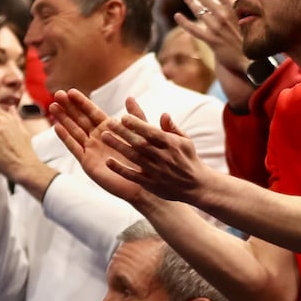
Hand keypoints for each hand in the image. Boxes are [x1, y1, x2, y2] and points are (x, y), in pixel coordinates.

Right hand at [48, 90, 147, 205]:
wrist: (143, 183)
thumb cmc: (145, 159)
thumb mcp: (142, 134)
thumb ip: (136, 117)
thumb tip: (130, 97)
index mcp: (111, 129)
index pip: (92, 112)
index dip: (81, 102)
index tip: (70, 90)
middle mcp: (98, 138)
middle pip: (80, 119)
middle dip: (68, 107)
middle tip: (57, 94)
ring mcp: (91, 149)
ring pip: (74, 131)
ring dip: (63, 119)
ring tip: (52, 106)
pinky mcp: (88, 162)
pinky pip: (75, 148)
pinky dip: (66, 137)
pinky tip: (57, 127)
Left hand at [94, 97, 216, 205]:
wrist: (196, 185)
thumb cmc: (189, 159)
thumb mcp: (185, 141)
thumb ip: (172, 128)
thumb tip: (163, 114)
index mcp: (172, 144)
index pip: (152, 132)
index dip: (137, 124)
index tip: (124, 117)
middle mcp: (163, 156)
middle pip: (140, 143)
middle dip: (124, 132)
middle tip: (109, 123)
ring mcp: (156, 171)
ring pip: (134, 157)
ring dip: (118, 146)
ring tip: (104, 136)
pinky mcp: (151, 183)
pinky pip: (133, 175)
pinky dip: (120, 169)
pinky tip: (109, 161)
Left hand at [174, 0, 248, 79]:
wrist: (254, 59)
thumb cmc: (256, 37)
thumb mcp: (255, 17)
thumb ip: (243, 5)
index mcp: (235, 7)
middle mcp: (224, 15)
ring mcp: (216, 28)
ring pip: (199, 11)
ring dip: (191, 2)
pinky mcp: (211, 40)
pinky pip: (194, 30)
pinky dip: (184, 22)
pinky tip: (178, 16)